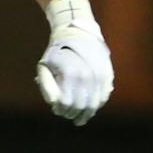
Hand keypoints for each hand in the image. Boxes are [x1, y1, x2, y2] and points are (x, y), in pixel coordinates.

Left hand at [35, 0, 112, 124]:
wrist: (78, 34)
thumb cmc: (57, 52)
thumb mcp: (44, 66)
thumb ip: (46, 85)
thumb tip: (53, 103)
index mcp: (71, 74)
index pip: (67, 103)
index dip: (61, 110)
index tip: (56, 110)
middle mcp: (88, 75)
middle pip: (81, 106)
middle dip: (72, 113)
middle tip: (66, 114)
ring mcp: (100, 76)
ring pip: (95, 104)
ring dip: (86, 113)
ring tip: (78, 117)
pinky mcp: (108, 76)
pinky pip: (104, 96)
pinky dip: (96, 105)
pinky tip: (89, 109)